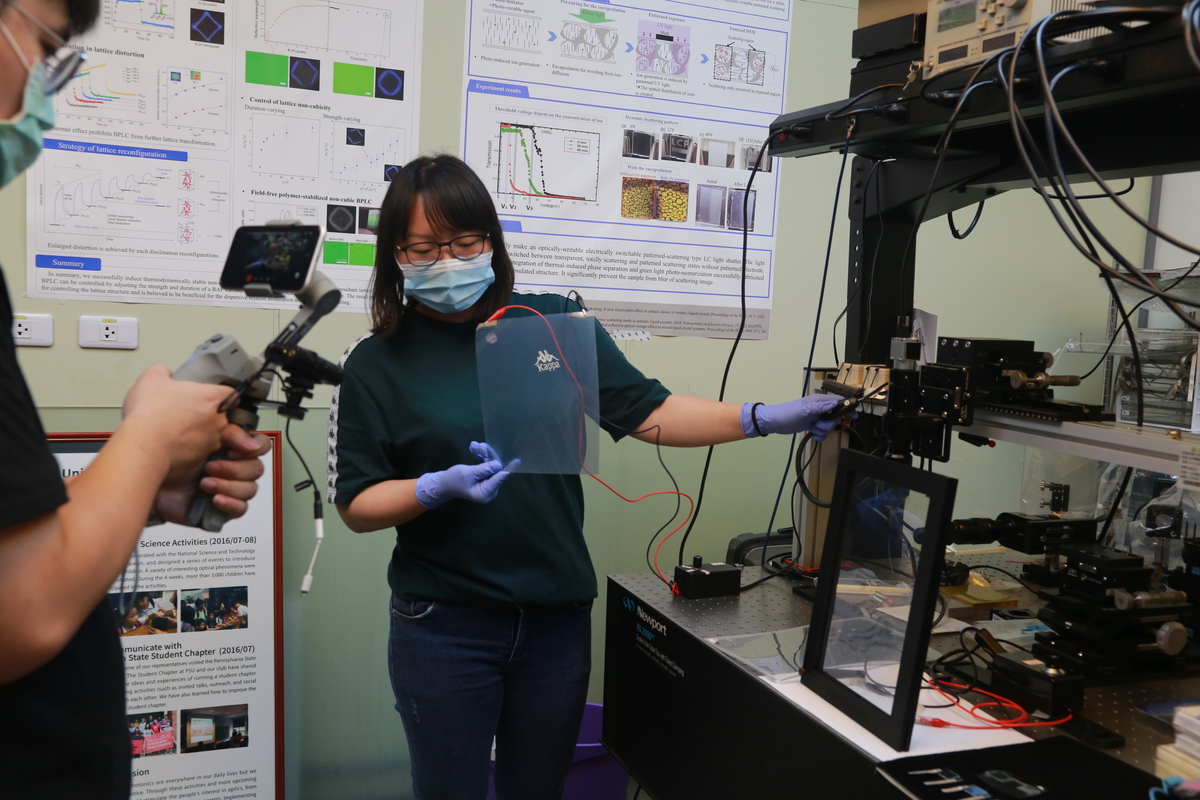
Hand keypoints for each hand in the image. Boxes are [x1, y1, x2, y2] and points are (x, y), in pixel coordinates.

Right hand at [122, 364, 230, 479]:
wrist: (144, 446)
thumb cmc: (150, 414)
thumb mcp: (151, 378)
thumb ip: (163, 371)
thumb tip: (164, 372)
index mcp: (211, 398)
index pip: (231, 393)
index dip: (222, 394)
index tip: (214, 396)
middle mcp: (218, 420)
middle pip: (220, 415)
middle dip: (206, 414)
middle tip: (186, 413)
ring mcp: (211, 442)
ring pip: (211, 435)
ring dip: (198, 433)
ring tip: (176, 430)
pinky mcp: (201, 459)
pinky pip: (199, 452)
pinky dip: (189, 449)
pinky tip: (172, 445)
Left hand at [154, 425, 271, 524]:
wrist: (147, 480)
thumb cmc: (167, 457)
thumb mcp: (201, 435)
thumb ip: (229, 431)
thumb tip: (250, 441)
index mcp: (230, 447)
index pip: (260, 446)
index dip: (253, 448)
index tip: (233, 449)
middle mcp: (231, 467)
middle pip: (256, 469)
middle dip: (234, 469)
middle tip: (211, 466)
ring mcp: (227, 487)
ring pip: (250, 489)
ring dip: (228, 485)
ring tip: (205, 483)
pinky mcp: (221, 508)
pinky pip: (241, 509)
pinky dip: (230, 503)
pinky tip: (215, 498)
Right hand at [414, 441, 518, 509]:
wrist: (442, 484)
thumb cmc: (453, 480)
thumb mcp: (468, 473)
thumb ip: (484, 469)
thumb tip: (499, 464)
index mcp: (485, 492)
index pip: (499, 479)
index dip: (508, 469)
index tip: (517, 461)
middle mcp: (489, 490)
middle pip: (495, 470)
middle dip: (488, 456)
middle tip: (480, 445)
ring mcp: (487, 484)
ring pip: (490, 466)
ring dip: (483, 454)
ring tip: (474, 445)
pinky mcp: (484, 478)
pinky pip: (486, 466)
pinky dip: (481, 457)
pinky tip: (473, 448)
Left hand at [742, 394, 846, 441]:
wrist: (774, 422)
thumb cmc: (788, 414)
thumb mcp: (804, 410)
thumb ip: (821, 407)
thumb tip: (836, 403)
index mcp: (818, 401)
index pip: (838, 401)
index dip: (848, 407)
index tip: (856, 415)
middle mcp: (819, 408)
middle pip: (835, 417)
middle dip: (829, 424)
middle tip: (819, 424)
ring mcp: (815, 417)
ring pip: (829, 425)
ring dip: (823, 430)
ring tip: (813, 429)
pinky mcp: (812, 425)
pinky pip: (822, 432)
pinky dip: (820, 435)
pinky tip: (813, 435)